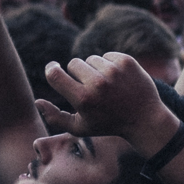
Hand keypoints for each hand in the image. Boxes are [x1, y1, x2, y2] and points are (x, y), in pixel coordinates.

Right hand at [38, 52, 177, 147]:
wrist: (146, 119)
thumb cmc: (108, 124)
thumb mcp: (79, 127)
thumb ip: (54, 117)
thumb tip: (37, 101)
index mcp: (83, 99)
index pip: (54, 74)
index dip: (51, 69)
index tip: (54, 68)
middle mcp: (98, 84)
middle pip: (73, 63)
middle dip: (77, 73)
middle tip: (90, 87)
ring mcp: (114, 71)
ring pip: (90, 59)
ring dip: (94, 69)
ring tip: (106, 85)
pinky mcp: (127, 62)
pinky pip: (107, 55)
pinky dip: (109, 64)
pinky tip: (117, 79)